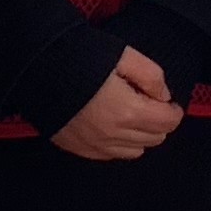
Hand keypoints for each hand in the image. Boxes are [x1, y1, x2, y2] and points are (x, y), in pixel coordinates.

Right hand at [50, 45, 183, 161]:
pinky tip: (112, 125)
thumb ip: (151, 76)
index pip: (168, 123)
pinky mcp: (77, 148)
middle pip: (154, 139)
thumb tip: (164, 97)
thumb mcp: (124, 55)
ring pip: (135, 151)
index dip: (174, 111)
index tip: (168, 102)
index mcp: (127, 111)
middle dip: (159, 122)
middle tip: (150, 104)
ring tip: (131, 114)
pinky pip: (111, 155)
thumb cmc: (81, 56)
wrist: (36, 67)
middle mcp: (112, 135)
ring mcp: (94, 145)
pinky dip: (120, 143)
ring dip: (141, 135)